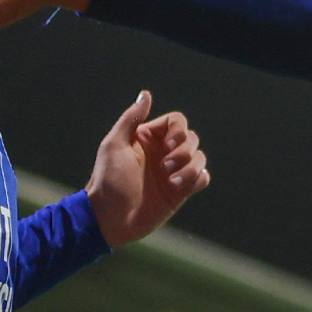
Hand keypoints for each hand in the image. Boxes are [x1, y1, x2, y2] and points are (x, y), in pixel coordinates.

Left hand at [85, 90, 210, 247]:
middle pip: (192, 138)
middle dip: (184, 151)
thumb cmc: (108, 180)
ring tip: (173, 181)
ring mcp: (173, 172)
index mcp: (148, 138)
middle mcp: (163, 153)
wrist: (110, 218)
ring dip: (190, 167)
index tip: (168, 144)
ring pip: (200, 158)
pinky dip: (197, 179)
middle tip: (165, 167)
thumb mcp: (114, 145)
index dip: (179, 130)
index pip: (177, 121)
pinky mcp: (181, 191)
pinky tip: (180, 187)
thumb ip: (131, 119)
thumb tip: (146, 94)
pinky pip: (202, 178)